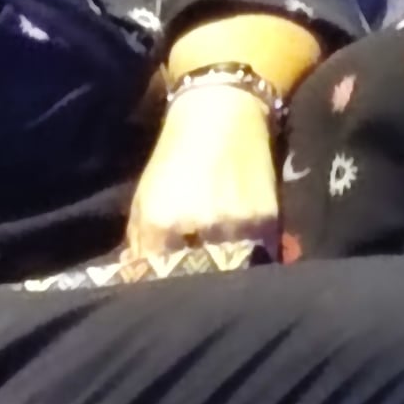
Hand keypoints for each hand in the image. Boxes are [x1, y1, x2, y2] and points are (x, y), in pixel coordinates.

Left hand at [119, 77, 286, 277]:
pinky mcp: (268, 221)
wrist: (223, 114)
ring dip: (222, 275)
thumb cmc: (175, 156)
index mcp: (162, 222)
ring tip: (218, 273)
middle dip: (191, 283)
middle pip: (195, 279)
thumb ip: (139, 242)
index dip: (157, 286)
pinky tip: (241, 256)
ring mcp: (237, 225)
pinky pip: (257, 256)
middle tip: (191, 284)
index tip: (161, 290)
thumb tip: (136, 278)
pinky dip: (248, 261)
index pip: (157, 276)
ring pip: (229, 272)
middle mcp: (200, 227)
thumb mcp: (146, 198)